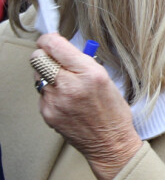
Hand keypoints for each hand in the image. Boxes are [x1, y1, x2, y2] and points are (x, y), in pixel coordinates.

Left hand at [32, 33, 141, 179]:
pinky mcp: (47, 114)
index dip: (49, 39)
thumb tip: (63, 49)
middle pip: (38, 59)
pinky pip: (41, 93)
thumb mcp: (105, 77)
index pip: (56, 47)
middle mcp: (69, 86)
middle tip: (53, 56)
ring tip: (62, 78)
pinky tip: (63, 95)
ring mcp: (55, 102)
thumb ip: (82, 62)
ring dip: (46, 72)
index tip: (50, 38)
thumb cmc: (112, 110)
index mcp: (89, 73)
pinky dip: (49, 90)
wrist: (109, 141)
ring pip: (37, 75)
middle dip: (44, 54)